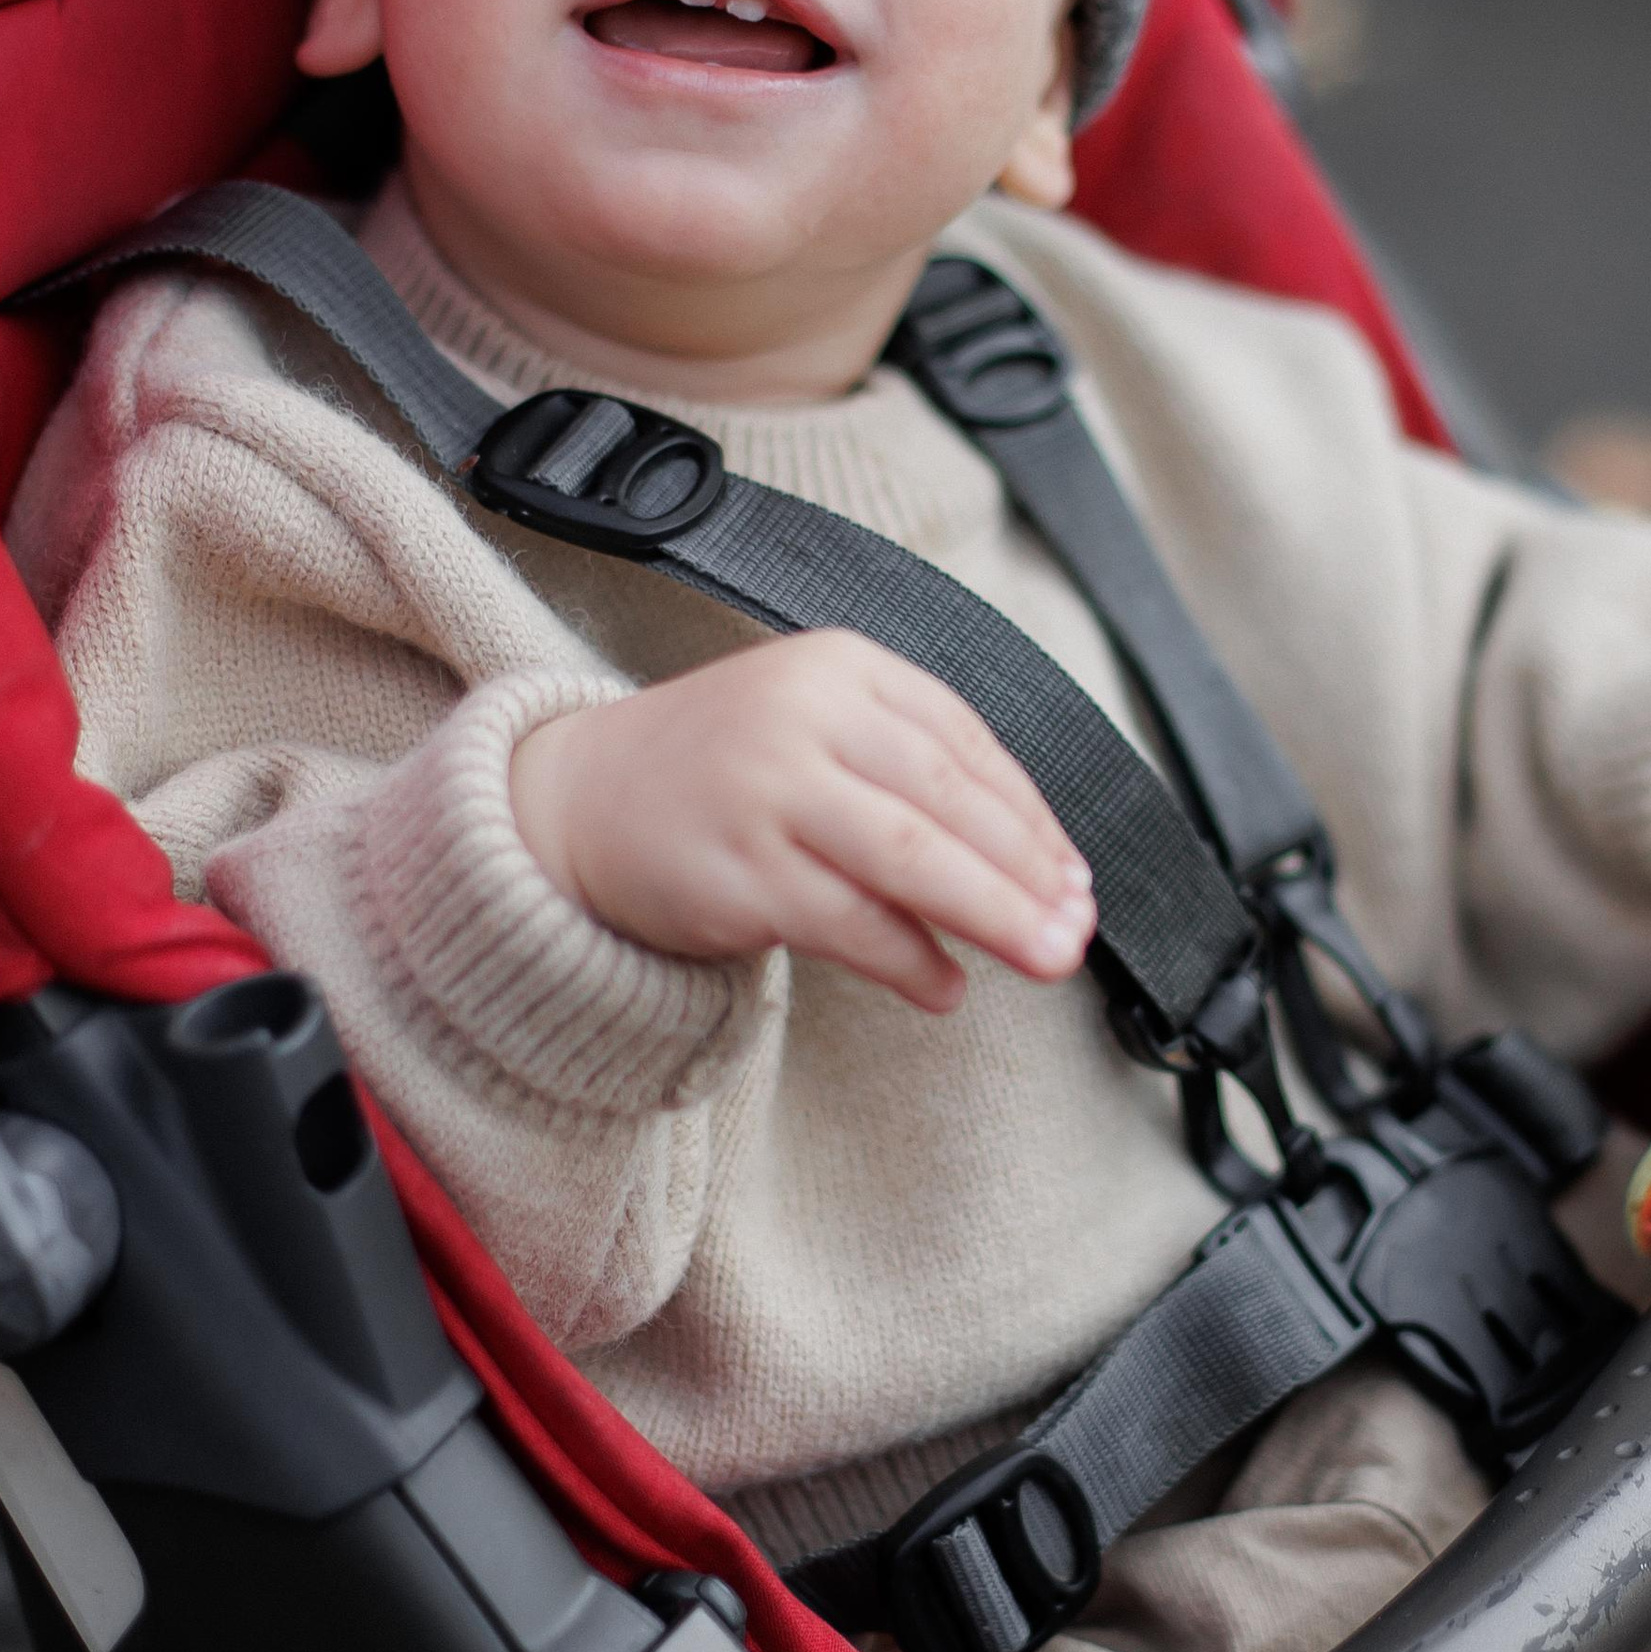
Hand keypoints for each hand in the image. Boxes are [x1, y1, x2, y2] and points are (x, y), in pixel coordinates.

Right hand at [509, 631, 1096, 1012]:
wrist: (572, 801)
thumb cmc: (717, 775)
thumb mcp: (814, 729)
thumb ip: (909, 773)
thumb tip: (1035, 864)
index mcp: (841, 665)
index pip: (967, 742)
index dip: (1031, 817)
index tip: (1074, 876)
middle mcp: (805, 713)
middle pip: (951, 798)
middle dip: (1029, 872)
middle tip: (1078, 928)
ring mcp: (767, 787)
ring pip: (911, 856)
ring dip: (992, 913)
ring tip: (1046, 957)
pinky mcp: (737, 866)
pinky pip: (848, 920)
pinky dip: (908, 958)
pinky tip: (944, 986)